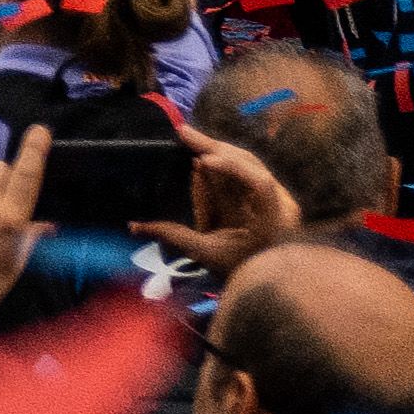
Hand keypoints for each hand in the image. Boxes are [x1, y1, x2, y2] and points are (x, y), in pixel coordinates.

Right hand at [162, 113, 307, 268]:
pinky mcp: (263, 193)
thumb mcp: (207, 254)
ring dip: (215, 148)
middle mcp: (279, 201)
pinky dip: (220, 161)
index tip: (203, 161)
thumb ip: (174, 236)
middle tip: (183, 132)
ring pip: (245, 162)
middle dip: (215, 147)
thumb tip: (133, 226)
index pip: (259, 183)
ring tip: (187, 136)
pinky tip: (200, 152)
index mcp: (273, 218)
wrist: (271, 280)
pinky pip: (241, 170)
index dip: (233, 168)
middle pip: (250, 164)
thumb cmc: (241, 269)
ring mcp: (275, 195)